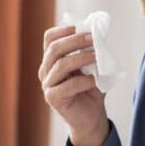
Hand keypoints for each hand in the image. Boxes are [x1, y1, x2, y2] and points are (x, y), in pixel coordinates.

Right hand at [39, 25, 109, 145]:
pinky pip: (68, 85)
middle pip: (54, 49)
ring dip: (82, 58)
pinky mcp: (53, 99)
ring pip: (61, 65)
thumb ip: (92, 52)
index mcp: (52, 60)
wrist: (92, 118)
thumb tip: (99, 35)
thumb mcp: (92, 67)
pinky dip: (84, 81)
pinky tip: (95, 80)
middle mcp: (46, 71)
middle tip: (94, 38)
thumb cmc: (91, 90)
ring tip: (98, 57)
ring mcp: (47, 85)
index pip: (49, 39)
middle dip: (75, 41)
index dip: (64, 30)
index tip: (82, 27)